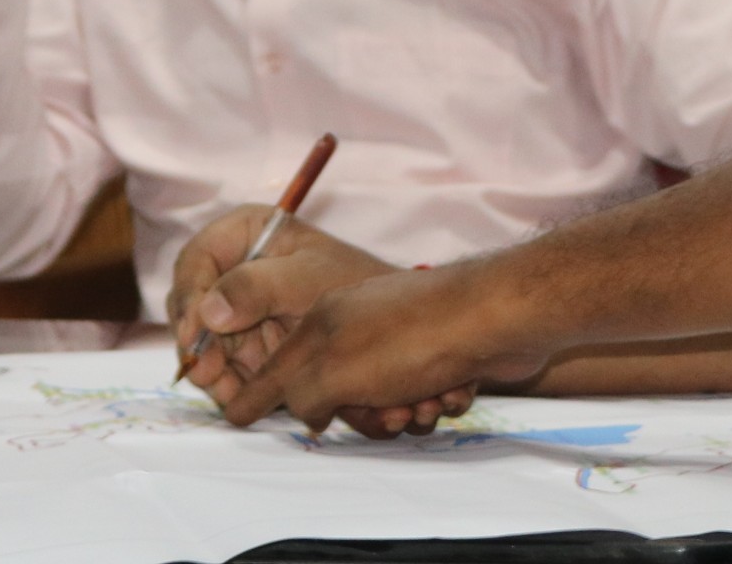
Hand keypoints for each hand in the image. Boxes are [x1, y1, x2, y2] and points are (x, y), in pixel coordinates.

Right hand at [172, 209, 432, 420]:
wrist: (392, 318)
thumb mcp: (308, 279)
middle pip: (193, 304)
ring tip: (224, 391)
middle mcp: (235, 266)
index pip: (197, 259)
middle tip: (207, 373)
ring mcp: (239, 307)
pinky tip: (236, 397)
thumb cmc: (354, 283)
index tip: (195, 333)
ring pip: (204, 340)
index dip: (189, 296)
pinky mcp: (248, 341)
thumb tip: (208, 313)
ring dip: (210, 368)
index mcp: (246, 232)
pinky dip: (228, 381)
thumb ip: (257, 287)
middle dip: (197, 342)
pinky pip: (224, 363)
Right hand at [221, 260, 546, 438]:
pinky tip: (452, 389)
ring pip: (382, 398)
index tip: (234, 413)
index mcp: (323, 318)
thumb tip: (299, 410)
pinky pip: (419, 392)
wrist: (497, 318)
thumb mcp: (337, 370)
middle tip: (388, 413)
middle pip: (334, 390)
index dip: (256, 391)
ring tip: (427, 399)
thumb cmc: (410, 341)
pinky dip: (435, 399)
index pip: (276, 362)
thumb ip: (302, 393)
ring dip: (405, 410)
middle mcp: (357, 323)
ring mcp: (398, 334)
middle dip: (362, 413)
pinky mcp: (435, 349)